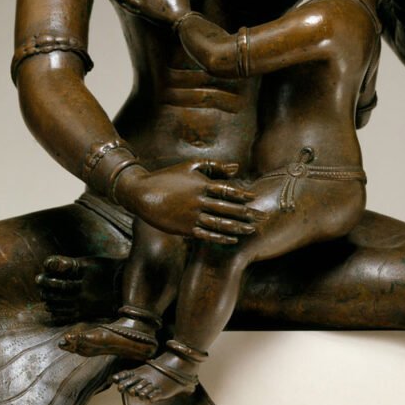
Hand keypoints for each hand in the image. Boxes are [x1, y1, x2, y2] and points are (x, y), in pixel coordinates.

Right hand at [115, 160, 257, 244]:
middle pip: (228, 209)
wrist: (142, 193)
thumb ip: (214, 166)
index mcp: (201, 185)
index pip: (227, 190)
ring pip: (220, 223)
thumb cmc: (167, 177)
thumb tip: (237, 168)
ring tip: (251, 230)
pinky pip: (207, 235)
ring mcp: (192, 217)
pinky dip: (221, 237)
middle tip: (262, 217)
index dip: (242, 195)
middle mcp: (199, 201)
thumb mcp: (190, 165)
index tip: (255, 198)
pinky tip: (232, 239)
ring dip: (237, 227)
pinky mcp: (185, 229)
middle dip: (247, 214)